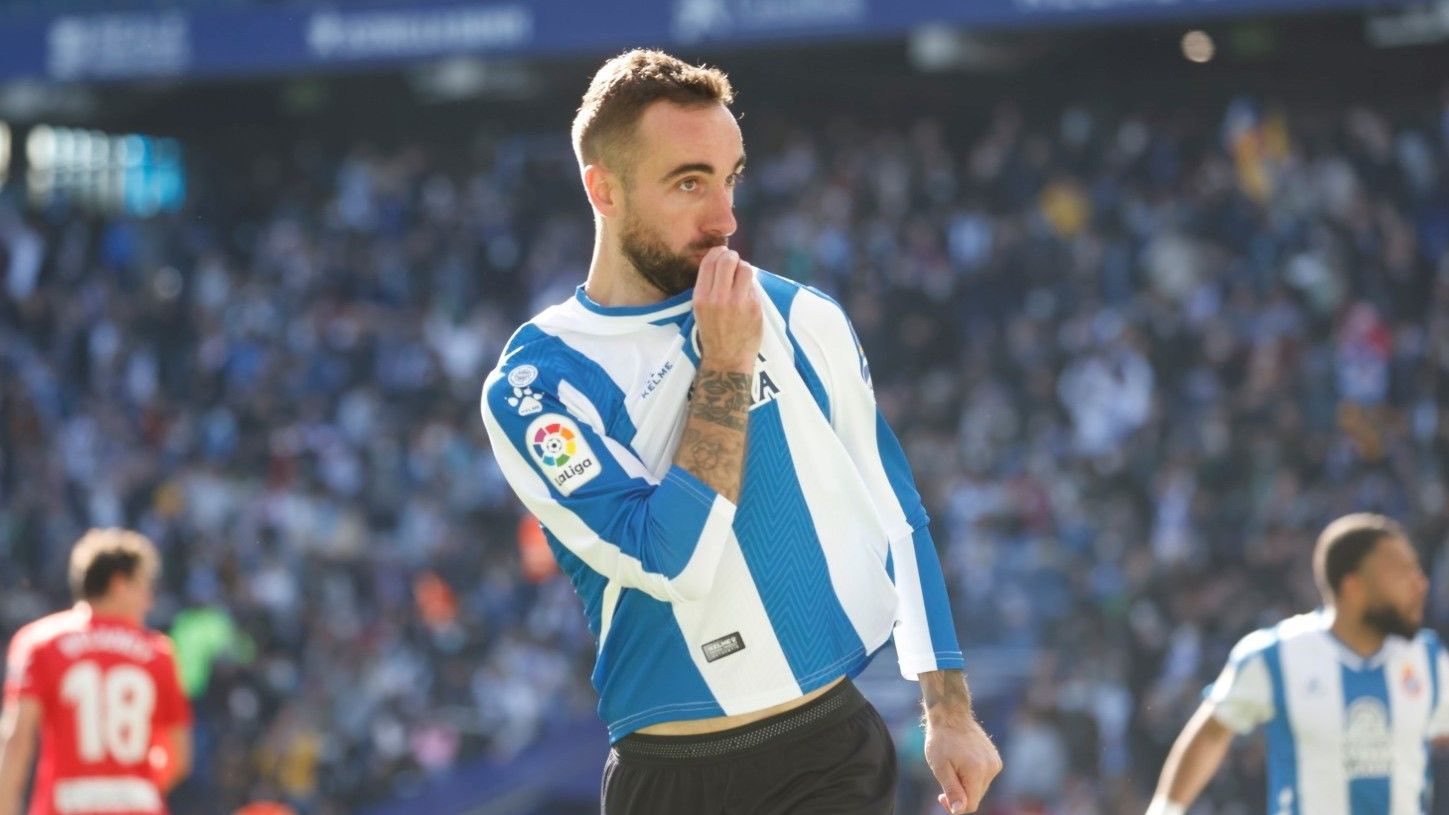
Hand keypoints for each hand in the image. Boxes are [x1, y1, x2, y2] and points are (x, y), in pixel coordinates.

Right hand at [693, 246, 760, 374]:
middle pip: (728, 259)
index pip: (710, 262)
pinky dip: (751, 287)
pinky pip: (754, 286)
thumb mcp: (701, 309)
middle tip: (734, 262)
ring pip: (745, 268)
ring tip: (742, 276)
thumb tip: (722, 261)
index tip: (722, 253)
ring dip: (744, 268)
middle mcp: (718, 298)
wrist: (727, 359)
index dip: (718, 252)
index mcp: (701, 297)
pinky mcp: (754, 307)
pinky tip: (747, 295)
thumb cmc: (713, 333)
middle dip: (732, 256)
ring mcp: (738, 302)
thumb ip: (709, 287)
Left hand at [925, 716, 1001, 813]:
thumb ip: (952, 790)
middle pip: (976, 797)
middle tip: (945, 778)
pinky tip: (962, 761)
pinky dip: (973, 776)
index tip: (940, 795)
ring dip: (966, 784)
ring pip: (980, 788)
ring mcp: (995, 763)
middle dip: (960, 793)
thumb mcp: (940, 767)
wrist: (950, 715)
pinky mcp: (995, 759)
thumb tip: (959, 810)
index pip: (971, 805)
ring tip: (954, 765)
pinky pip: (984, 778)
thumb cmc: (941, 740)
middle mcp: (991, 768)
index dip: (955, 806)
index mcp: (977, 772)